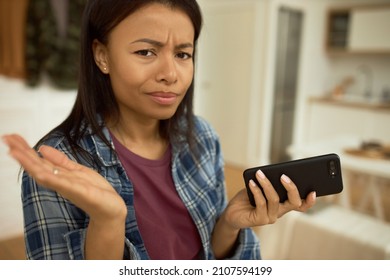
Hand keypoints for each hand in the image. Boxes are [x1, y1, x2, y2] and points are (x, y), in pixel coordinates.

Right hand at [2, 134, 126, 222]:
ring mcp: (66, 187)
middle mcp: (59, 181)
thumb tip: (42, 148)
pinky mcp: (77, 191)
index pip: (38, 160)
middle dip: (21, 152)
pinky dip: (49, 176)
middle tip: (6, 138)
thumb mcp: (78, 170)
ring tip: (13, 151)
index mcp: (59, 175)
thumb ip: (60, 161)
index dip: (24, 148)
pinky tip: (38, 170)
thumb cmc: (95, 191)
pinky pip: (60, 183)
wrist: (111, 208)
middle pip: (36, 165)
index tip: (11, 137)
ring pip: (43, 174)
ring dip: (28, 163)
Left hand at [222, 169, 315, 229]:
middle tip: (283, 176)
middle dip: (291, 188)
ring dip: (267, 184)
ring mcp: (270, 217)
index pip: (301, 205)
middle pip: (293, 202)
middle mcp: (279, 212)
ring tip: (259, 173)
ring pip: (274, 199)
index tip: (313, 191)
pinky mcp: (260, 220)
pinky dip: (256, 190)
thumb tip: (274, 171)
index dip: (309, 201)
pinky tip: (251, 182)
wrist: (232, 213)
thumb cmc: (247, 198)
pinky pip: (261, 203)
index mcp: (283, 205)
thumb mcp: (259, 187)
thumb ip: (268, 182)